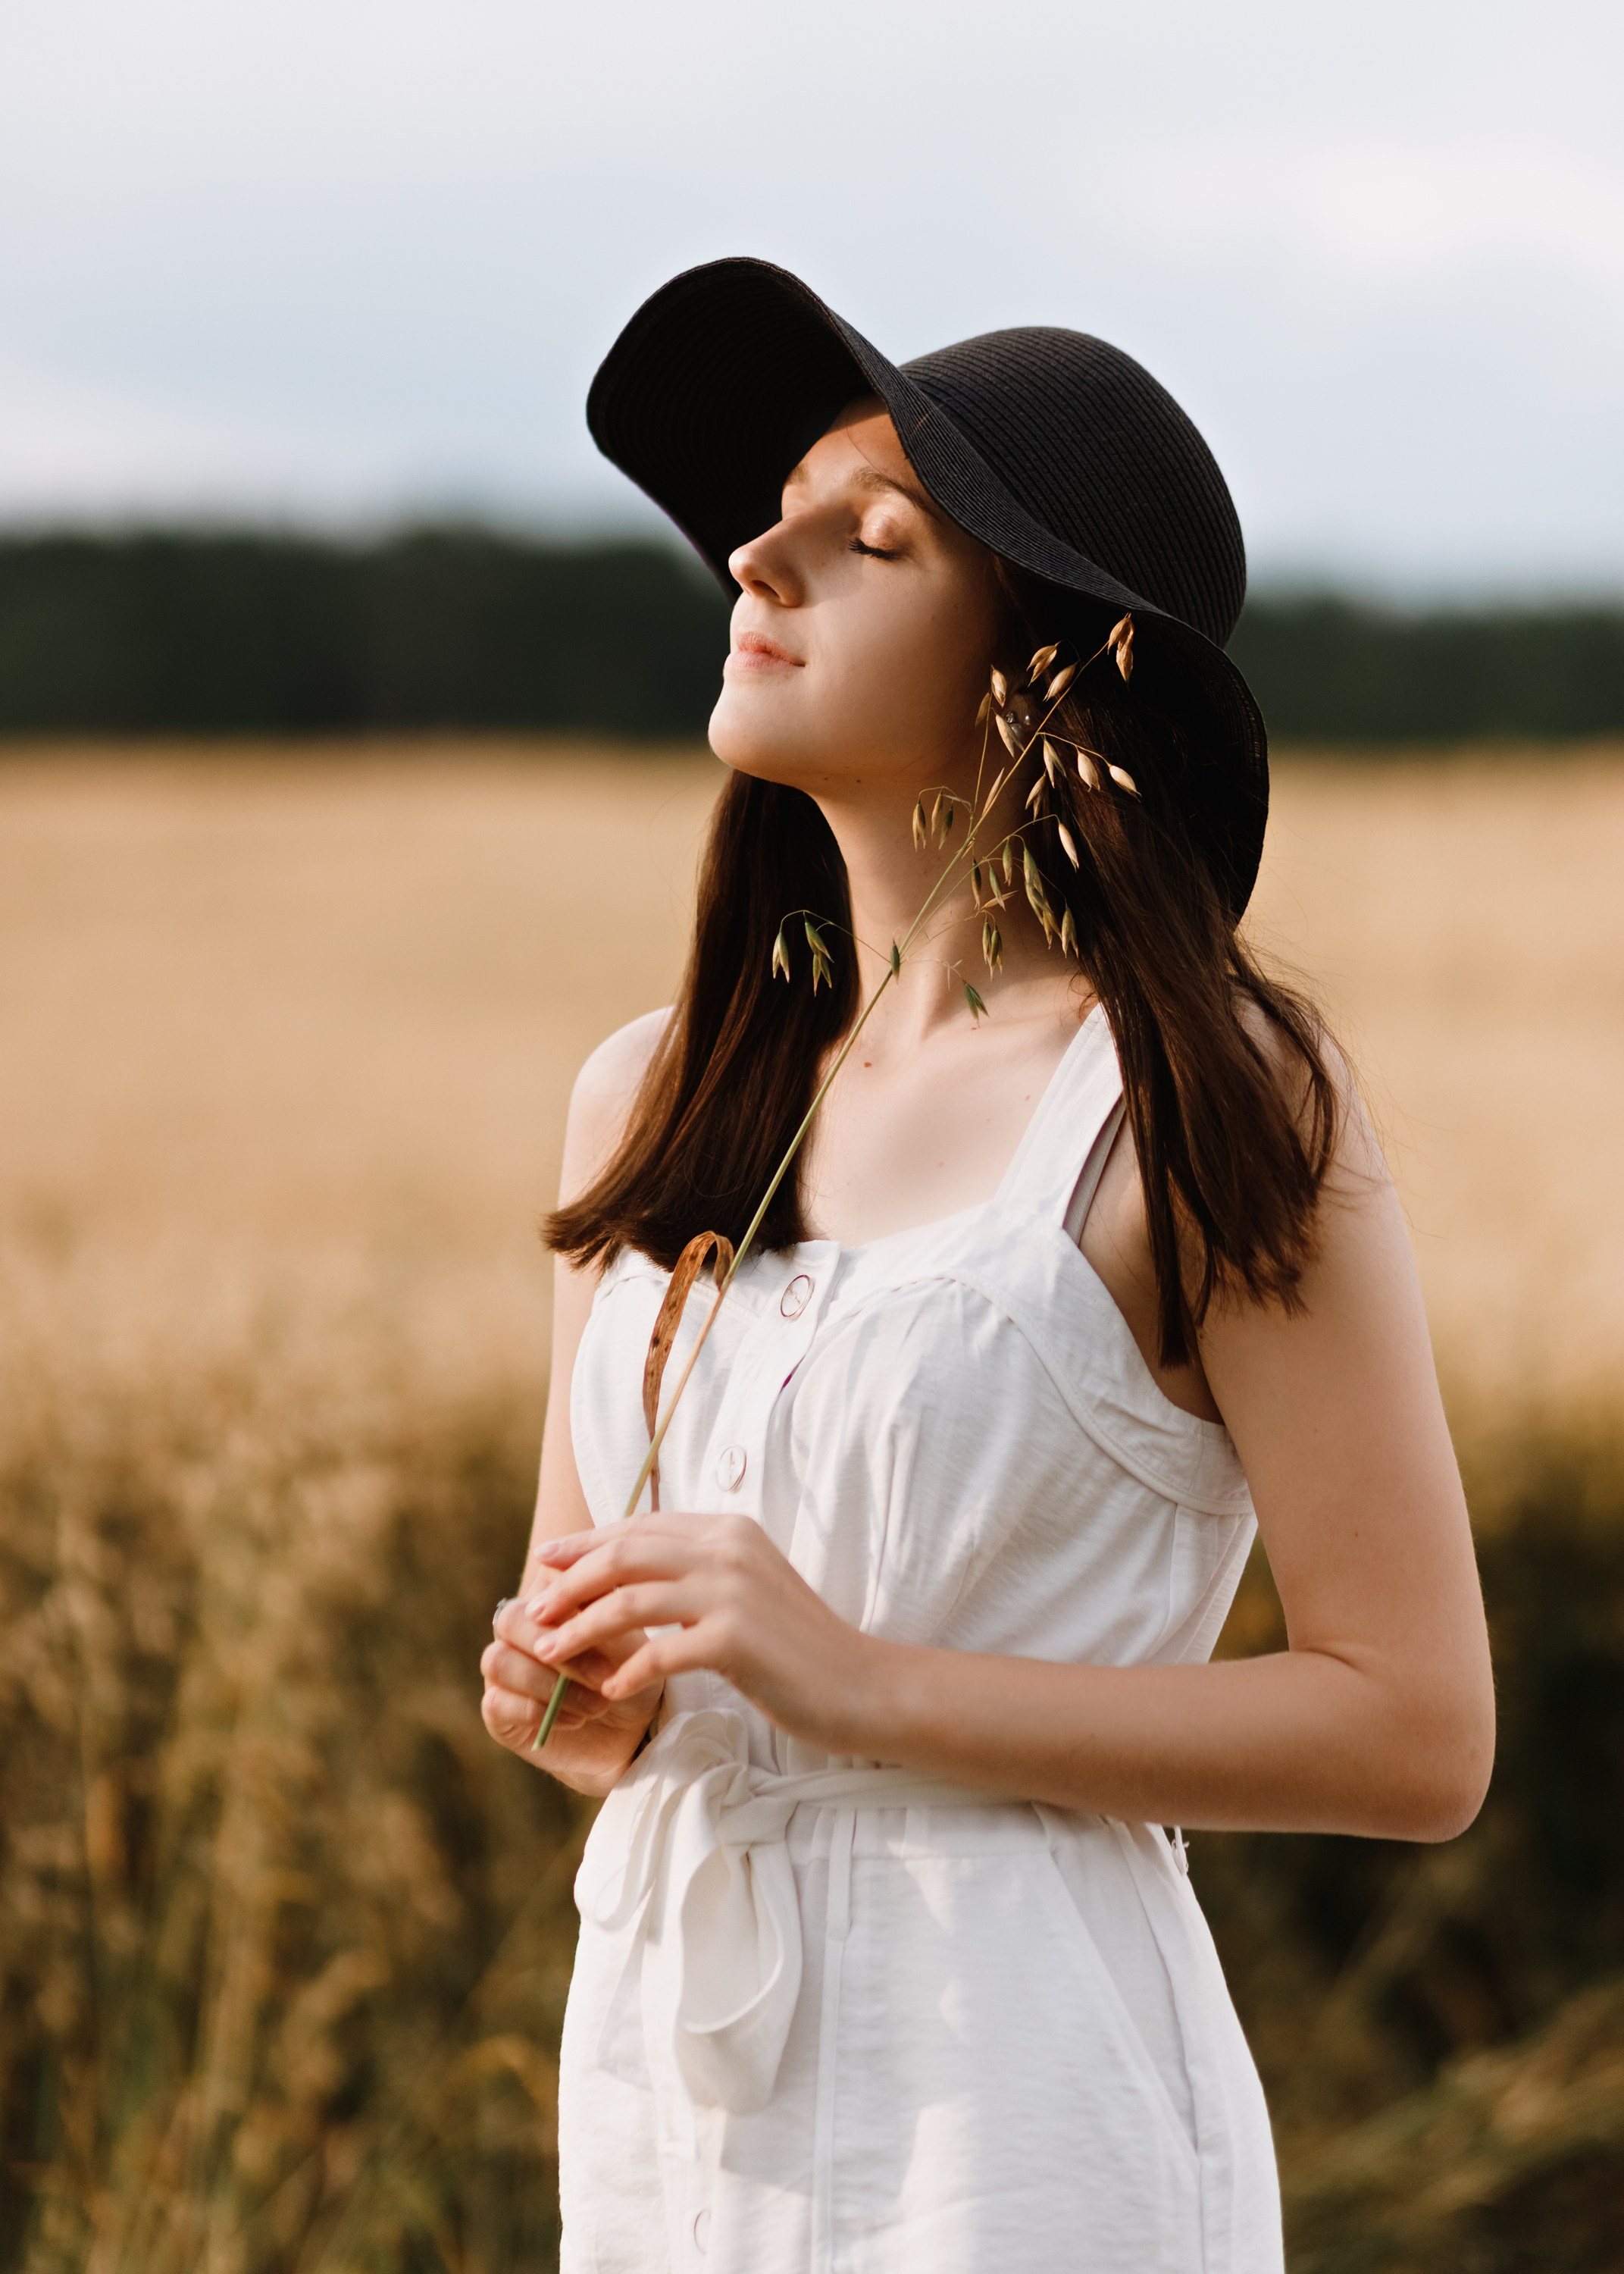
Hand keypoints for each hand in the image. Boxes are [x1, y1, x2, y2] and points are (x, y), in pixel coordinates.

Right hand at [480, 1594, 662, 1788]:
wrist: (633, 1733)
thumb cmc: (631, 1676)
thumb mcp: (632, 1644)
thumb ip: (606, 1615)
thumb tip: (583, 1591)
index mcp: (548, 1598)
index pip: (536, 1575)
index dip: (565, 1593)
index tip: (603, 1617)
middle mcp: (519, 1628)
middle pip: (510, 1619)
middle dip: (559, 1649)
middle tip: (605, 1675)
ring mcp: (504, 1667)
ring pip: (498, 1661)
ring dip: (550, 1685)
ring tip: (596, 1704)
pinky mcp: (498, 1709)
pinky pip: (498, 1702)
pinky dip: (541, 1712)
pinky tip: (576, 1719)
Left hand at [529, 1513, 877, 1752]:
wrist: (862, 1684)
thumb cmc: (799, 1647)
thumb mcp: (747, 1590)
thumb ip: (698, 1573)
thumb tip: (633, 1574)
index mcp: (728, 1530)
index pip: (638, 1527)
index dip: (584, 1543)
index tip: (544, 1560)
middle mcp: (728, 1549)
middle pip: (625, 1554)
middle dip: (569, 1582)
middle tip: (534, 1611)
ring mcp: (734, 1590)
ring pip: (631, 1599)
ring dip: (582, 1628)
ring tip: (550, 1654)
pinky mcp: (737, 1639)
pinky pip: (660, 1652)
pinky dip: (628, 1672)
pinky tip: (610, 1691)